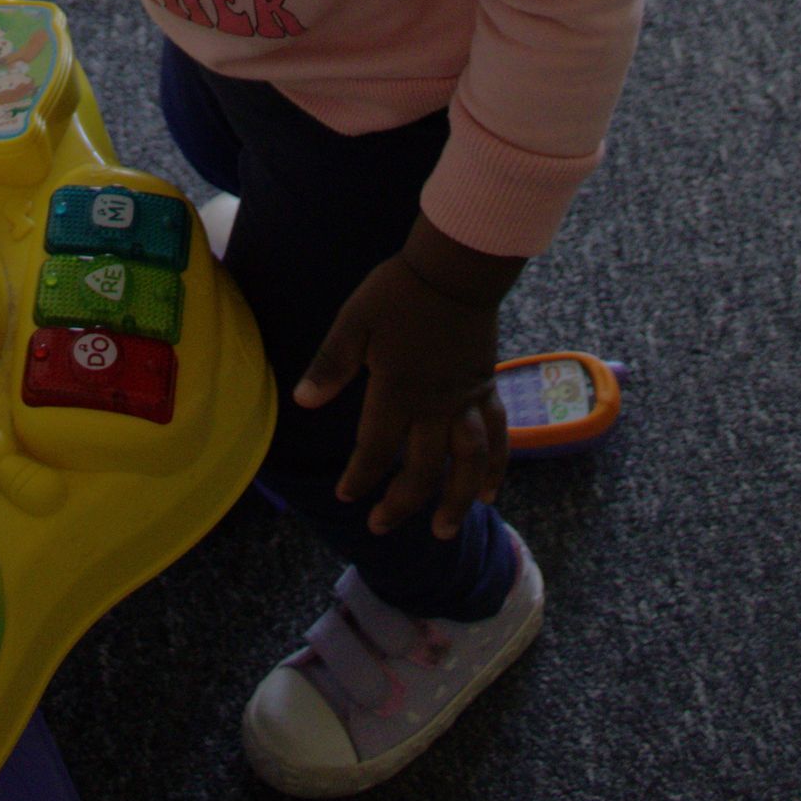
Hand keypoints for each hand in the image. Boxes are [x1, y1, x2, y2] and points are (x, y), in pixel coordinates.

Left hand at [294, 219, 523, 540]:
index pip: (375, 449)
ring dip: (455, 501)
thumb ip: (331, 363)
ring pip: (465, 464)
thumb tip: (302, 401)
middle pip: (421, 469)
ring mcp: (465, 400)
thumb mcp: (354, 321)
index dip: (359, 478)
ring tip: (443, 531)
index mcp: (398, 391)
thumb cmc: (399, 292)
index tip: (346, 496)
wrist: (454, 269)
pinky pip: (497, 437)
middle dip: (401, 503)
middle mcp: (435, 406)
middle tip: (381, 527)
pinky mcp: (486, 388)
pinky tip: (491, 493)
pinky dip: (496, 468)